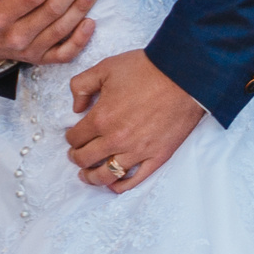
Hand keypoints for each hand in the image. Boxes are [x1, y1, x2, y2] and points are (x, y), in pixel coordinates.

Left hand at [65, 47, 204, 191]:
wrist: (183, 75)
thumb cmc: (145, 69)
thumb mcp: (105, 67)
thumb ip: (81, 86)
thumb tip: (76, 107)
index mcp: (101, 118)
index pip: (75, 138)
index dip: (70, 138)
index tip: (73, 136)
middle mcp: (116, 139)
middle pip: (86, 159)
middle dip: (76, 157)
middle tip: (75, 155)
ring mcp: (137, 151)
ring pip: (106, 175)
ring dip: (92, 177)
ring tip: (87, 175)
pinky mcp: (157, 156)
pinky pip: (135, 179)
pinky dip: (120, 185)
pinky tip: (113, 184)